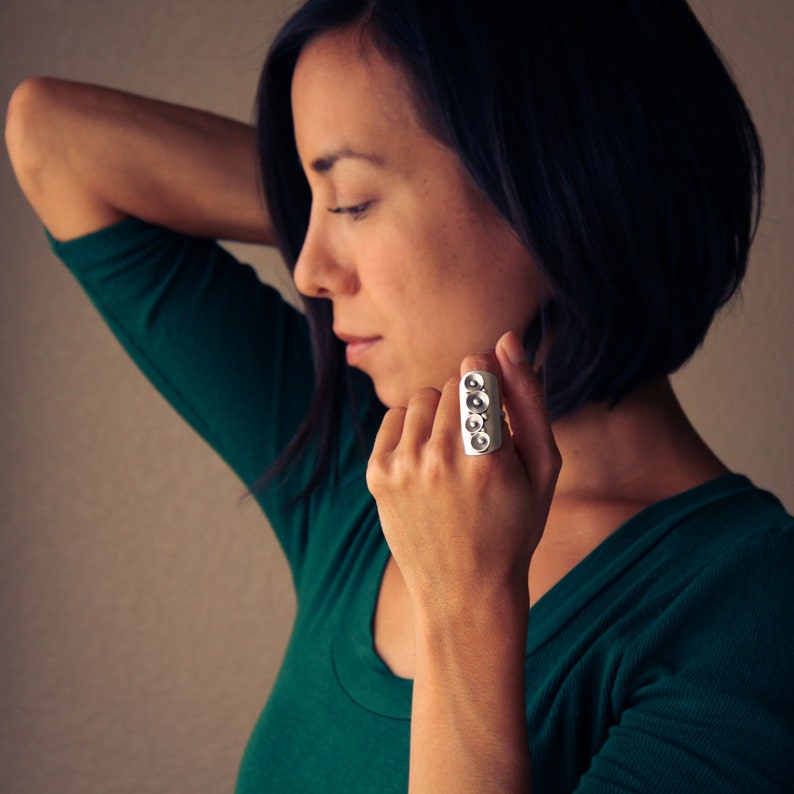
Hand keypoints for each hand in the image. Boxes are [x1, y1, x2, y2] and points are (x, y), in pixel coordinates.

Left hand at [366, 330, 560, 611]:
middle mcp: (437, 458)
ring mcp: (402, 467)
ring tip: (454, 456)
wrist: (464, 589)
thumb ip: (529, 397)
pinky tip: (429, 463)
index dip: (488, 382)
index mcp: (485, 456)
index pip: (475, 371)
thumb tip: (508, 338)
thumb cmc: (514, 525)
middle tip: (480, 448)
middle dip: (468, 404)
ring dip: (440, 415)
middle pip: (450, 385)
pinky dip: (413, 430)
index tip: (493, 406)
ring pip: (421, 398)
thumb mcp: (543, 466)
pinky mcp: (377, 475)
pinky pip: (395, 418)